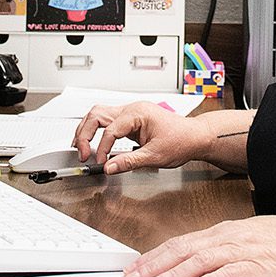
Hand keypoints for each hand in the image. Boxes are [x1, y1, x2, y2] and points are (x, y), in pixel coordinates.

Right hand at [72, 101, 212, 172]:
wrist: (195, 137)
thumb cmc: (181, 141)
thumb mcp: (155, 156)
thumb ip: (129, 162)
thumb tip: (109, 167)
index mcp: (138, 113)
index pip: (110, 129)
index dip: (101, 148)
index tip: (99, 163)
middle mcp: (132, 109)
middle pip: (96, 114)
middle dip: (85, 133)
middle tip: (81, 153)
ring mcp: (131, 113)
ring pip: (99, 114)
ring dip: (87, 130)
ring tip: (80, 147)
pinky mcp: (131, 120)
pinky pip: (107, 121)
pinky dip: (97, 131)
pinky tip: (92, 142)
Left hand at [122, 216, 275, 276]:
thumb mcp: (249, 241)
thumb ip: (224, 253)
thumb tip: (196, 269)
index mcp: (225, 231)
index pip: (181, 242)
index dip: (155, 256)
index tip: (135, 269)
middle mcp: (230, 237)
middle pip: (183, 249)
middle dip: (153, 266)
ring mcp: (244, 250)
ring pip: (199, 261)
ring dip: (172, 275)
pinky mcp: (259, 266)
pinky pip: (229, 274)